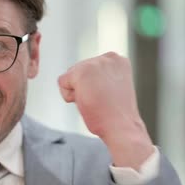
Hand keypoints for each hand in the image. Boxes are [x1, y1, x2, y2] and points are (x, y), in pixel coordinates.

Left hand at [58, 52, 153, 167]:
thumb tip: (83, 76)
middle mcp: (108, 57)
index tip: (108, 96)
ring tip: (96, 100)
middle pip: (78, 70)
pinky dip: (69, 96)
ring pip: (70, 76)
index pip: (90, 69)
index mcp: (118, 60)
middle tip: (101, 100)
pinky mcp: (81, 72)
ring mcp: (95, 62)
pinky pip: (62, 82)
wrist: (121, 127)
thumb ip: (100, 76)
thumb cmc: (116, 115)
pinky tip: (86, 101)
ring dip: (78, 92)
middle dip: (84, 88)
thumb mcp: (112, 87)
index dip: (93, 87)